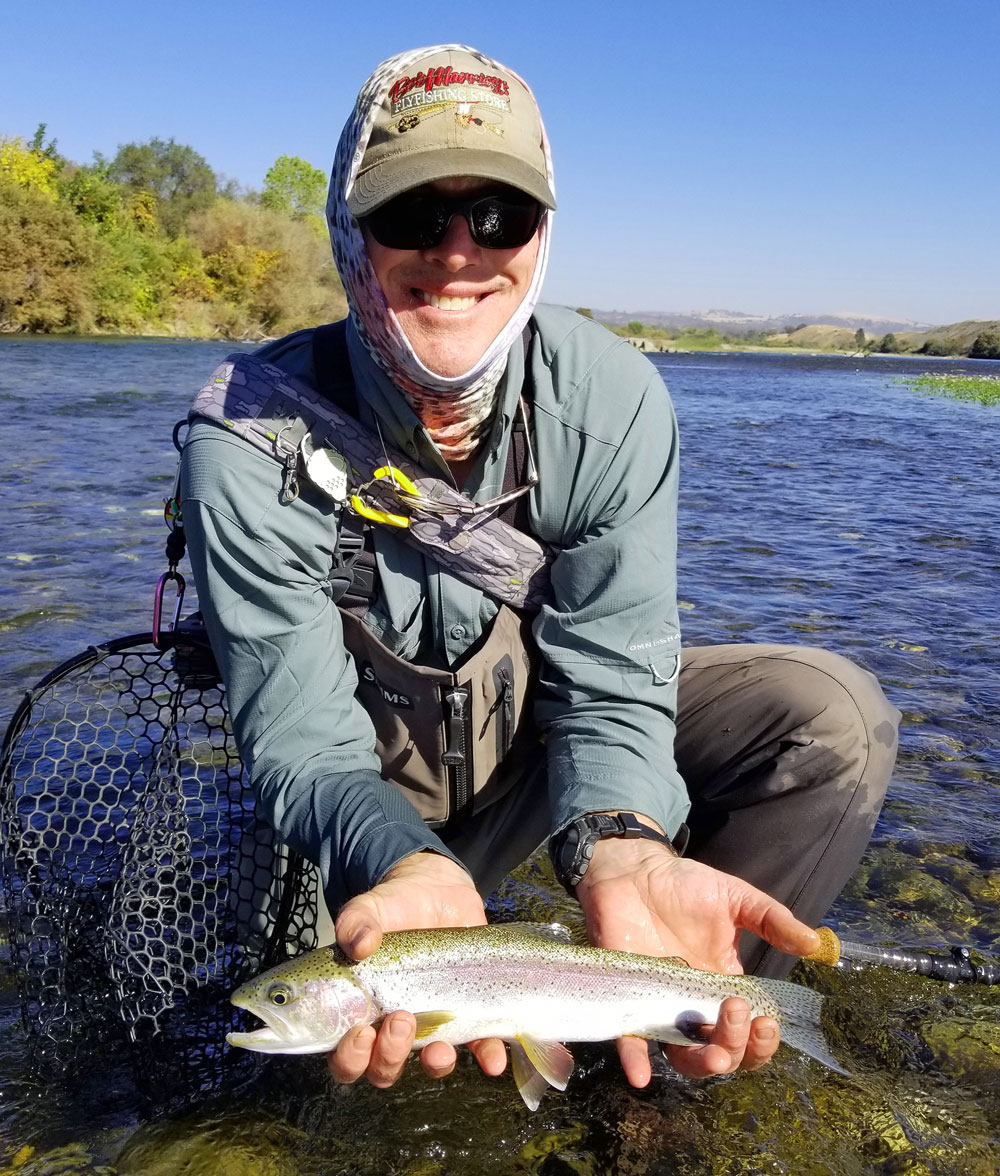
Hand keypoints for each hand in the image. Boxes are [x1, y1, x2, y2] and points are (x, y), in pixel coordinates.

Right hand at [326, 851, 507, 1088]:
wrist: (437, 891)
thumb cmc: (393, 907)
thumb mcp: (368, 909)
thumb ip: (355, 922)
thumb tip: (359, 945)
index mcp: (361, 1011)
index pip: (346, 1057)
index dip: (351, 1058)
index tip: (361, 1032)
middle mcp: (394, 1026)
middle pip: (384, 1068)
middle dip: (390, 1056)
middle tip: (400, 1018)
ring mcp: (434, 1022)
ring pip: (430, 1062)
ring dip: (435, 1062)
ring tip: (439, 1047)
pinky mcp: (470, 1012)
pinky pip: (480, 1044)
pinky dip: (487, 1056)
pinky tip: (493, 1061)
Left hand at [574, 820, 820, 1086]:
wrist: (633, 869)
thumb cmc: (684, 885)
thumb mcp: (735, 899)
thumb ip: (773, 920)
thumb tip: (816, 944)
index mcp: (724, 988)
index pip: (750, 1035)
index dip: (762, 1041)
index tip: (768, 1022)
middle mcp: (694, 1007)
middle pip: (722, 1053)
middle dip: (737, 1046)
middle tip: (736, 1011)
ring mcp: (660, 1006)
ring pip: (683, 1057)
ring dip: (703, 1063)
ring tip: (715, 1053)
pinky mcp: (627, 997)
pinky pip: (629, 1039)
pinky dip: (636, 1060)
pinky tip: (642, 1075)